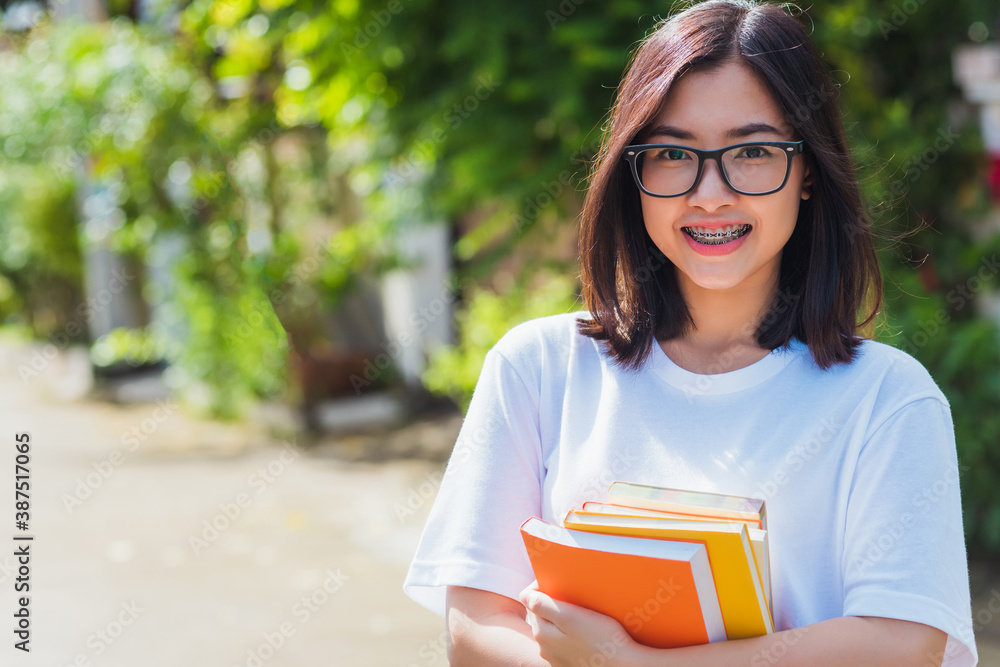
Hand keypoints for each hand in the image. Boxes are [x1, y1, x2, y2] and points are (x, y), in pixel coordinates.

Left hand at [519, 581, 640, 666]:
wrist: (624, 666)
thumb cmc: (602, 639)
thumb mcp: (570, 616)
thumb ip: (543, 605)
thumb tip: (524, 595)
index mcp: (541, 633)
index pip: (530, 600)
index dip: (542, 586)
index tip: (558, 579)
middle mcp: (545, 648)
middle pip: (541, 615)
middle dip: (550, 601)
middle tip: (570, 592)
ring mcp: (557, 658)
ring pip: (552, 629)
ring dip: (560, 617)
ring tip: (579, 609)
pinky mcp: (570, 663)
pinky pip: (564, 642)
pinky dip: (569, 632)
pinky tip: (585, 630)